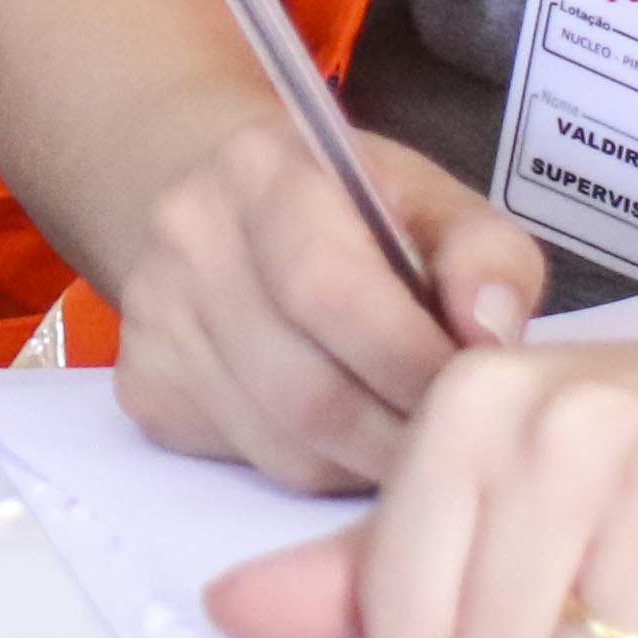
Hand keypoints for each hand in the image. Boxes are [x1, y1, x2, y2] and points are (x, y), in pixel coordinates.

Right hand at [106, 116, 542, 487]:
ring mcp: (154, 317)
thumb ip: (486, 255)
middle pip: (304, 386)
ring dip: (362, 462)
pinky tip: (344, 434)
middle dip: (397, 433)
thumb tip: (492, 333)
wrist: (229, 208)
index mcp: (261, 170)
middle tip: (451, 443)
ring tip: (406, 438)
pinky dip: (314, 468)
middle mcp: (187, 237)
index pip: (328, 289)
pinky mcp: (144, 385)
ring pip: (280, 443)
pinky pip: (246, 460)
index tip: (470, 392)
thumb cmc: (353, 211)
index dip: (410, 360)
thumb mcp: (433, 202)